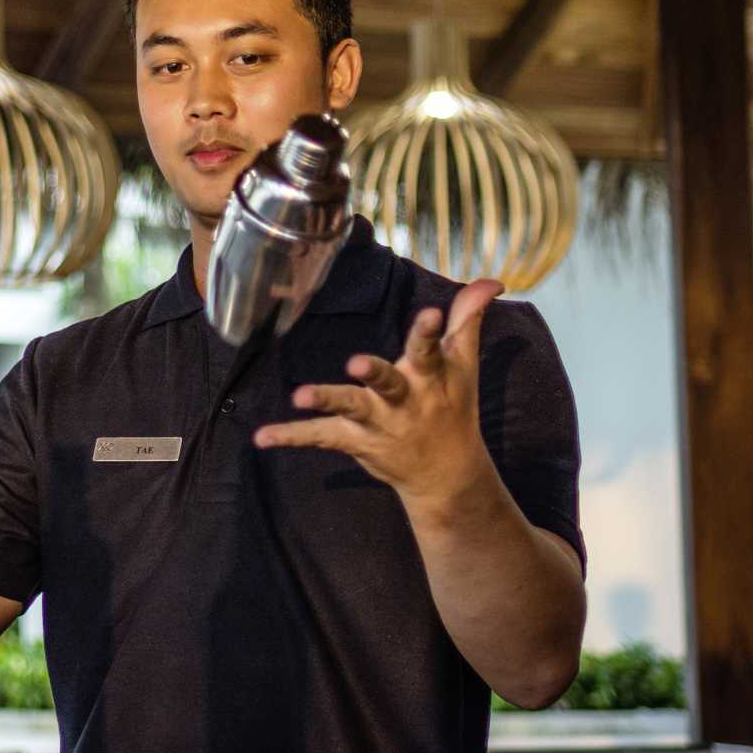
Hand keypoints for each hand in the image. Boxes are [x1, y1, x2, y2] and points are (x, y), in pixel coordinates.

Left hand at [253, 278, 504, 508]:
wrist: (448, 474)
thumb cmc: (452, 405)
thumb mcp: (464, 363)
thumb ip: (468, 317)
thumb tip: (492, 279)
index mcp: (431, 376)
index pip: (430, 349)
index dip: (431, 331)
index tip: (430, 313)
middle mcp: (404, 399)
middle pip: (388, 381)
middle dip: (375, 372)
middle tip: (357, 363)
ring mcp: (378, 422)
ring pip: (350, 408)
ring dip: (327, 400)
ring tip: (300, 397)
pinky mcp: (354, 440)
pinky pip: (319, 437)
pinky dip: (290, 437)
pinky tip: (260, 437)